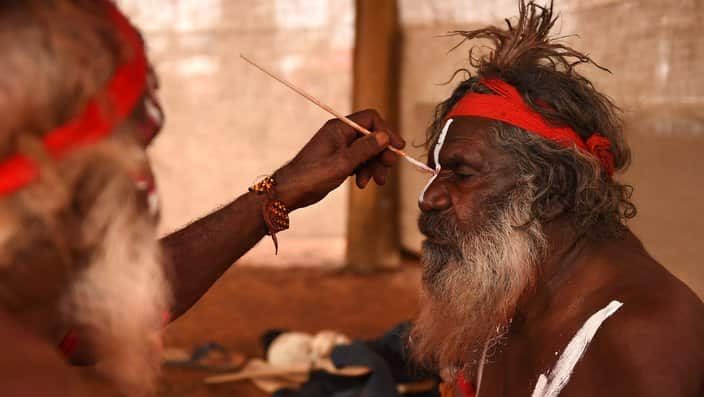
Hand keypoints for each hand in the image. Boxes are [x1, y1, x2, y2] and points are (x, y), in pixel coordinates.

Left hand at [274, 109, 404, 210]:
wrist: (290, 191)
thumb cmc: (313, 175)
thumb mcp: (344, 162)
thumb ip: (366, 148)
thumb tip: (385, 136)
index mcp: (339, 128)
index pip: (370, 119)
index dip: (386, 132)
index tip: (397, 147)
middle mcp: (340, 134)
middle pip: (371, 137)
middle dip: (382, 153)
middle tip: (388, 168)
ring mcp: (339, 147)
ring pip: (366, 151)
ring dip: (374, 166)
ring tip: (376, 182)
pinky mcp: (338, 160)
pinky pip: (358, 161)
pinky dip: (363, 171)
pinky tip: (361, 184)